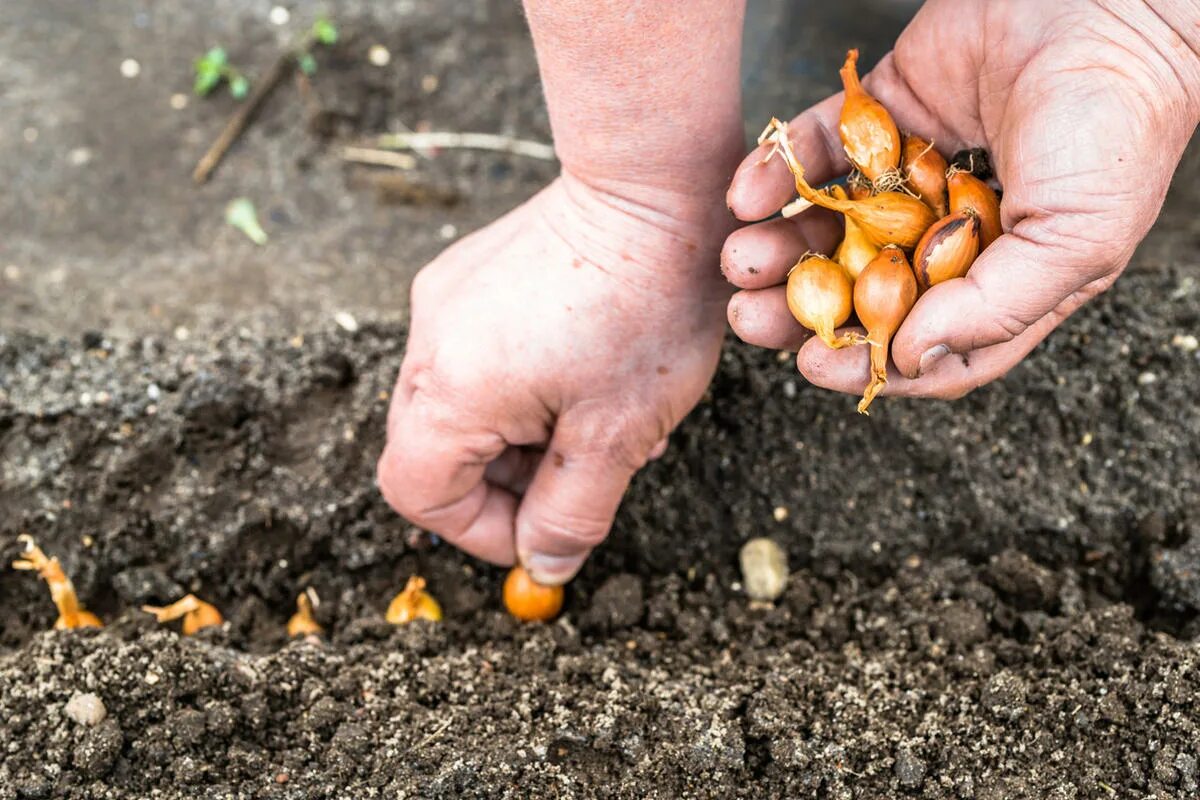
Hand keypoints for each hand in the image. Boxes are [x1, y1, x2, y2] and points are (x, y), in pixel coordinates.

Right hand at [378, 176, 729, 583]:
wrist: (651, 188)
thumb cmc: (644, 309)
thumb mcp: (618, 433)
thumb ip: (570, 514)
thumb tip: (540, 566)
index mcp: (451, 389)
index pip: (419, 493)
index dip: (477, 531)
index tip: (544, 528)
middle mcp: (428, 342)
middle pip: (432, 451)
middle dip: (503, 484)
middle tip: (577, 473)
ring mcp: (442, 300)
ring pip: (455, 406)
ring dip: (516, 436)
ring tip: (594, 418)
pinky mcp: (466, 274)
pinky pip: (472, 357)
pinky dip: (515, 387)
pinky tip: (581, 369)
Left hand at [724, 0, 1199, 399]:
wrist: (1114, 2)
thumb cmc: (1115, 126)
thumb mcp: (1075, 239)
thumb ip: (994, 309)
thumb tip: (907, 362)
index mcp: (999, 277)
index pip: (920, 342)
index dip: (863, 362)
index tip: (809, 363)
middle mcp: (947, 233)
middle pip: (857, 291)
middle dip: (798, 310)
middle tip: (749, 317)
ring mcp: (911, 172)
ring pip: (828, 226)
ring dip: (778, 246)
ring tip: (740, 256)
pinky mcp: (883, 112)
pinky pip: (817, 148)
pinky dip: (777, 168)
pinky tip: (748, 192)